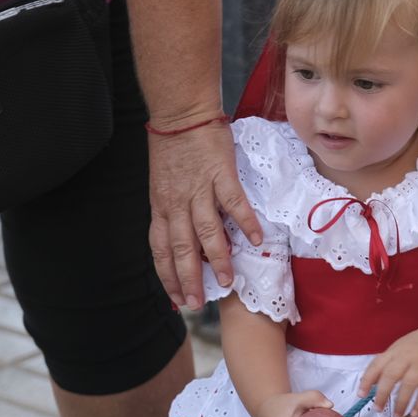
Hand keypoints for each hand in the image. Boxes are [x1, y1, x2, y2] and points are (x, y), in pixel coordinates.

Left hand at [146, 123, 262, 310]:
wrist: (180, 113)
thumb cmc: (172, 149)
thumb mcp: (162, 186)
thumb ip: (171, 213)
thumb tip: (183, 241)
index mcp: (161, 207)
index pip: (161, 250)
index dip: (168, 276)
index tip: (177, 297)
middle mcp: (177, 203)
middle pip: (182, 248)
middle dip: (189, 279)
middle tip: (198, 303)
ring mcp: (199, 190)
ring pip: (206, 232)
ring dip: (217, 259)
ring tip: (227, 281)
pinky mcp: (221, 175)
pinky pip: (234, 204)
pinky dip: (245, 223)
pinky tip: (255, 240)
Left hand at [359, 327, 417, 416]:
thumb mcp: (398, 349)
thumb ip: (385, 365)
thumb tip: (369, 383)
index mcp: (395, 351)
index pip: (377, 365)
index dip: (367, 380)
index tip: (361, 394)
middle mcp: (407, 356)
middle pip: (391, 375)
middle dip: (382, 394)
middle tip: (377, 409)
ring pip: (409, 384)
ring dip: (401, 402)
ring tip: (396, 415)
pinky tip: (415, 412)